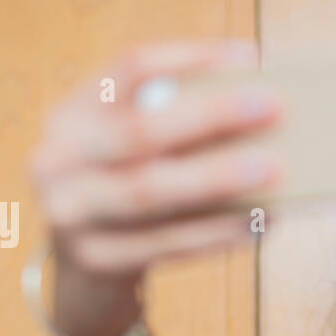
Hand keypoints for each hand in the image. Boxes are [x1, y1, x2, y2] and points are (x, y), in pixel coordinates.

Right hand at [26, 39, 283, 324]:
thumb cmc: (130, 194)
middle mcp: (57, 158)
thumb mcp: (134, 155)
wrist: (87, 276)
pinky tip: (258, 222)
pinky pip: (166, 243)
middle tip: (276, 107)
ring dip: (218, 178)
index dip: (191, 59)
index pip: (130, 68)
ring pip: (150, 191)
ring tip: (277, 169)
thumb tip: (260, 110)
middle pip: (139, 131)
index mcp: (72, 114)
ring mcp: (69, 213)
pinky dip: (217, 232)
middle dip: (211, 116)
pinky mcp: (95, 260)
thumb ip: (177, 130)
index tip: (251, 58)